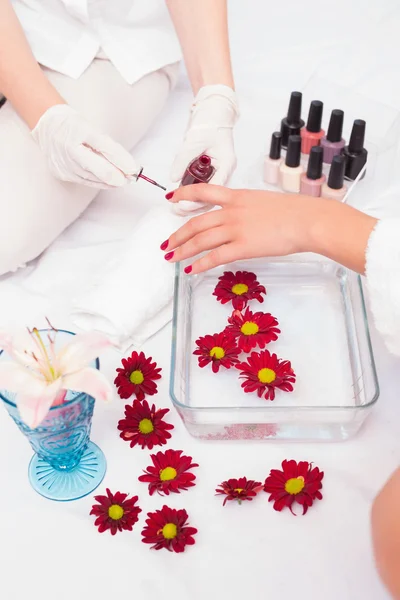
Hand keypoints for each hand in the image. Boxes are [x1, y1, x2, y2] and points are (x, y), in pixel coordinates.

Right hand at [31, 104, 140, 187]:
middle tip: (130, 179)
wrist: (47, 129)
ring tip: (123, 180)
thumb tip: (129, 168)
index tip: (134, 169)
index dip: (121, 159)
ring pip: (93, 177)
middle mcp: (69, 147)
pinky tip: (110, 183)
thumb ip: (110, 148)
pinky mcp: (61, 173)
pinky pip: (85, 181)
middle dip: (117, 176)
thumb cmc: (74, 128)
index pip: (105, 146)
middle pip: (98, 167)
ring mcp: (64, 162)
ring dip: (110, 180)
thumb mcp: (92, 130)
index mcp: (79, 130)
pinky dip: (100, 183)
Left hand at [162, 184, 376, 274]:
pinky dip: (200, 264)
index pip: (203, 191)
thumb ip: (247, 209)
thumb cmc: (295, 212)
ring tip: (171, 258)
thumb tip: (241, 220)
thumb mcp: (264, 202)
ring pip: (200, 239)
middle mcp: (232, 211)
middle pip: (196, 222)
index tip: (170, 198)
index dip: (184, 194)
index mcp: (238, 196)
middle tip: (166, 244)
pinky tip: (190, 270)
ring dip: (183, 249)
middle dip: (178, 234)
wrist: (308, 220)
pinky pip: (215, 257)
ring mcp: (236, 229)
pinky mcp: (243, 247)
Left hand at [170, 85, 237, 214]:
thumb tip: (174, 178)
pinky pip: (202, 187)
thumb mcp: (194, 141)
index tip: (182, 204)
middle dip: (193, 205)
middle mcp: (224, 171)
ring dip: (191, 202)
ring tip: (176, 207)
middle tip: (175, 209)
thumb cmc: (210, 121)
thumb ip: (183, 160)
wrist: (214, 110)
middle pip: (211, 196)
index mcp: (226, 164)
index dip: (198, 199)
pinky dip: (191, 193)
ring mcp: (218, 171)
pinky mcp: (210, 170)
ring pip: (206, 194)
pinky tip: (181, 198)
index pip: (213, 189)